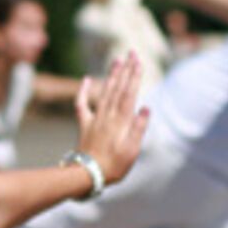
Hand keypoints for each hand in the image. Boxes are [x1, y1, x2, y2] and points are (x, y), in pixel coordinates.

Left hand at [73, 51, 148, 183]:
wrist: (87, 175)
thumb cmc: (114, 166)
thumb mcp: (132, 150)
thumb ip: (139, 128)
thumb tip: (146, 107)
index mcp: (121, 121)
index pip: (129, 93)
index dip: (134, 76)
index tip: (138, 60)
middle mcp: (108, 116)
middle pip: (118, 88)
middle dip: (125, 70)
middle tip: (130, 52)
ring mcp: (95, 119)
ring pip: (103, 92)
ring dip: (110, 75)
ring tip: (116, 60)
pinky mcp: (84, 125)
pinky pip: (81, 105)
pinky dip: (83, 91)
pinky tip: (86, 79)